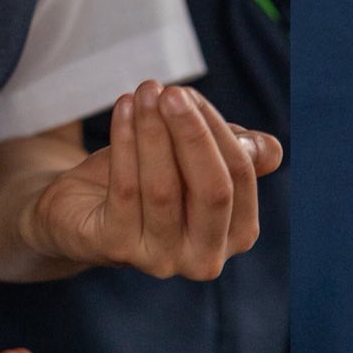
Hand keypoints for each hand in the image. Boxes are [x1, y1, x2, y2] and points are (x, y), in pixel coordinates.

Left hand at [23, 81, 284, 279]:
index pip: (240, 176)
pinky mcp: (117, 249)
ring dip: (153, 130)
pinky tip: (122, 109)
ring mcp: (161, 260)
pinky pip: (125, 189)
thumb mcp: (196, 159)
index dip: (218, 131)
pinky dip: (125, 141)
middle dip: (192, 133)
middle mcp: (205, 257)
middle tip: (172, 92)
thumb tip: (269, 150)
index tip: (190, 95)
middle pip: (212, 190)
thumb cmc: (152, 177)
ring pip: (164, 187)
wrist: (83, 208)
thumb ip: (235, 152)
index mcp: (237, 233)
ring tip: (144, 91)